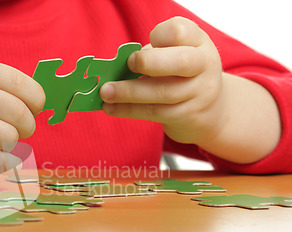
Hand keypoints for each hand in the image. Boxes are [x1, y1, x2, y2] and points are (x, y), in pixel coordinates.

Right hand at [0, 58, 44, 171]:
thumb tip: (41, 104)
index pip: (23, 86)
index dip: (37, 101)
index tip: (35, 109)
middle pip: (21, 116)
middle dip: (26, 126)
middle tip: (17, 129)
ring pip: (10, 139)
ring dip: (9, 144)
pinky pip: (0, 162)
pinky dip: (6, 161)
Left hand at [100, 17, 224, 145]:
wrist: (211, 109)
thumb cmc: (180, 75)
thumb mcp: (172, 56)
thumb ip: (150, 56)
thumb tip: (115, 67)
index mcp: (198, 42)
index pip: (180, 31)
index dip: (159, 36)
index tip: (142, 45)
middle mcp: (204, 65)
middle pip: (179, 62)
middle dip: (148, 63)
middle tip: (127, 64)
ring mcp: (199, 92)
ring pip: (163, 93)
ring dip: (129, 92)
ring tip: (105, 92)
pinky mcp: (188, 115)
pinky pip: (155, 112)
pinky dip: (129, 110)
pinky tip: (111, 108)